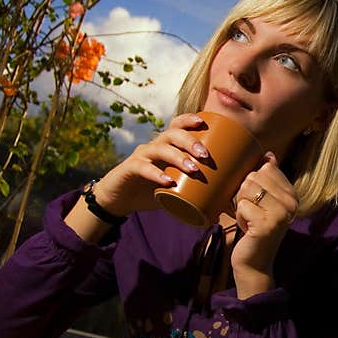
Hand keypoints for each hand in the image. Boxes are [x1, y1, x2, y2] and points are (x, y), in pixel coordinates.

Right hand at [93, 113, 209, 215]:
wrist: (119, 200)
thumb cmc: (150, 191)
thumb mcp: (174, 193)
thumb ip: (194, 199)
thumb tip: (218, 217)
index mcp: (167, 146)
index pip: (177, 126)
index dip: (189, 120)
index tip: (203, 122)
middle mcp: (154, 146)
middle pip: (172, 134)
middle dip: (190, 141)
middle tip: (205, 156)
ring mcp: (142, 156)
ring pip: (160, 148)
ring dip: (177, 156)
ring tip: (192, 169)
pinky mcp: (130, 169)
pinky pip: (143, 167)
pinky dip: (156, 174)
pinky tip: (167, 182)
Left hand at [230, 152, 297, 295]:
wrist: (254, 264)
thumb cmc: (254, 230)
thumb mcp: (263, 202)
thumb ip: (268, 179)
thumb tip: (269, 155)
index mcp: (292, 194)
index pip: (266, 168)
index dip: (253, 183)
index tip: (258, 202)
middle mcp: (291, 203)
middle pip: (254, 176)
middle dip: (244, 194)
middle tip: (252, 214)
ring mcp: (281, 214)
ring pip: (246, 188)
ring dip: (240, 205)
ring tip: (249, 220)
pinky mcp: (266, 224)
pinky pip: (242, 205)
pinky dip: (238, 217)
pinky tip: (247, 229)